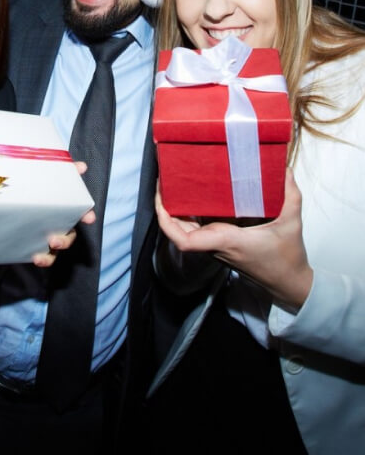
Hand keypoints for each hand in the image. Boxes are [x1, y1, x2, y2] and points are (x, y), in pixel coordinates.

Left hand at [32, 161, 95, 266]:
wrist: (12, 201)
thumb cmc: (39, 188)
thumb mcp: (50, 177)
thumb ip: (66, 172)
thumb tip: (82, 167)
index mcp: (64, 210)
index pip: (80, 213)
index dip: (86, 215)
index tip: (89, 218)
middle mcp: (59, 226)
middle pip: (68, 237)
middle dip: (64, 241)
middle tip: (54, 240)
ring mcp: (49, 237)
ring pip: (56, 250)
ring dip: (52, 254)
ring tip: (42, 253)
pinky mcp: (36, 245)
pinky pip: (44, 257)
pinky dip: (43, 260)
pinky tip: (34, 257)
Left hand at [155, 169, 312, 310]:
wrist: (288, 284)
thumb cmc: (287, 259)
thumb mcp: (292, 225)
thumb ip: (290, 196)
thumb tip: (285, 171)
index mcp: (226, 241)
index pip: (185, 241)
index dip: (167, 222)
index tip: (162, 200)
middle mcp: (216, 244)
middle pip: (178, 232)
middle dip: (165, 208)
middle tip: (165, 181)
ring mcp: (217, 246)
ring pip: (186, 231)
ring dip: (175, 211)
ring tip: (174, 184)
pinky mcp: (221, 246)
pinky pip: (198, 231)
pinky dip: (190, 215)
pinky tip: (192, 197)